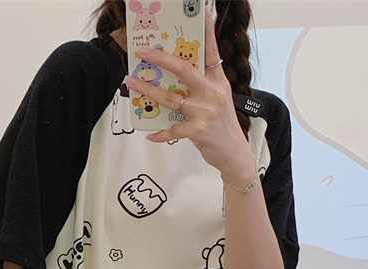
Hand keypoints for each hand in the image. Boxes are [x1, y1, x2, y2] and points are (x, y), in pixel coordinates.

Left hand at [123, 5, 255, 186]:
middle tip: (143, 51)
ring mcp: (205, 111)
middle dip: (160, 58)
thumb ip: (202, 87)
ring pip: (171, 97)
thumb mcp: (218, 101)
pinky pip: (173, 129)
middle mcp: (212, 93)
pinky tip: (150, 135)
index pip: (212, 52)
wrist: (234, 155)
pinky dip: (160, 133)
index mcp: (218, 82)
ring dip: (148, 91)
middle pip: (183, 69)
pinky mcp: (199, 130)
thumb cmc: (223, 127)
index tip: (202, 11)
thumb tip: (177, 77)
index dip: (207, 30)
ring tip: (132, 83)